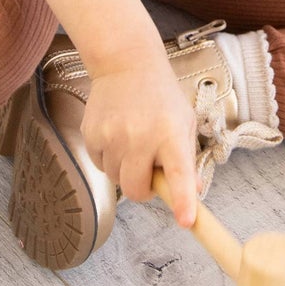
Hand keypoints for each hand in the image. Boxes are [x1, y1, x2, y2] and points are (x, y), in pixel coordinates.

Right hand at [82, 49, 199, 226]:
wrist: (126, 65)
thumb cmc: (160, 96)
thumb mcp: (183, 122)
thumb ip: (187, 159)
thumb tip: (193, 193)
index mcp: (171, 134)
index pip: (179, 173)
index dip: (182, 200)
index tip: (186, 220)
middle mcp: (141, 136)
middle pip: (137, 190)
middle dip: (144, 189)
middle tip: (150, 168)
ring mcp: (112, 136)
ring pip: (116, 180)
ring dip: (125, 170)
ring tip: (133, 141)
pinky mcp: (91, 134)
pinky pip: (100, 165)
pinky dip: (109, 158)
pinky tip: (117, 135)